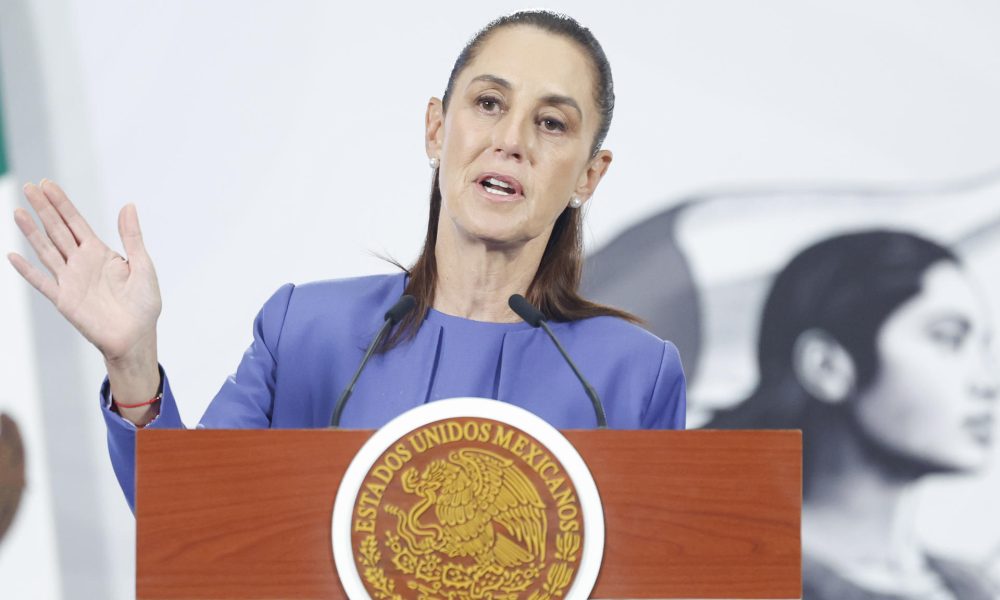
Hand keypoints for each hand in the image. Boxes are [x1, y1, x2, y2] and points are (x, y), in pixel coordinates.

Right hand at [7, 180, 160, 366]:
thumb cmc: (144, 304)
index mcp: (100, 253)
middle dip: (43, 209)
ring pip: (46, 250)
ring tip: (18, 211)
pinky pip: (42, 282)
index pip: (76, 222)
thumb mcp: (143, 266)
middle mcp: (81, 263)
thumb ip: (131, 237)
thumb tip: (128, 205)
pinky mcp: (64, 300)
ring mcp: (70, 280)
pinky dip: (27, 270)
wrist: (137, 336)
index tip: (47, 184)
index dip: (61, 204)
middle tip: (28, 187)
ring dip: (32, 232)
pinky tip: (13, 255)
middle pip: (57, 230)